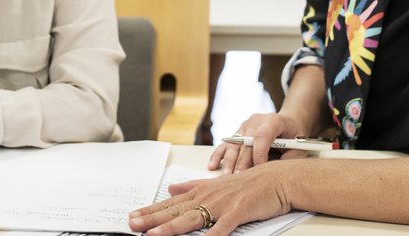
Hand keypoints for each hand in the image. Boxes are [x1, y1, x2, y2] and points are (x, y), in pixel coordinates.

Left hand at [128, 162, 291, 235]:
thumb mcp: (217, 182)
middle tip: (132, 225)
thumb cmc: (249, 183)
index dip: (151, 211)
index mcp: (201, 191)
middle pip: (175, 211)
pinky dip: (212, 235)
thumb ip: (193, 186)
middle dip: (152, 219)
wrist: (276, 179)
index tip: (133, 216)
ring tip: (154, 235)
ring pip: (192, 219)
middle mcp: (208, 197)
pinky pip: (222, 227)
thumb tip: (172, 188)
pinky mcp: (238, 212)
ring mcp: (222, 205)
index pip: (171, 203)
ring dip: (172, 228)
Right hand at [208, 112, 304, 173]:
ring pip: (233, 144)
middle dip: (242, 163)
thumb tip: (275, 173)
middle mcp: (256, 121)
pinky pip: (226, 143)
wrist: (287, 123)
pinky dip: (219, 155)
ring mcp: (244, 125)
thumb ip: (289, 158)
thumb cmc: (293, 137)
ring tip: (226, 177)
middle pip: (245, 143)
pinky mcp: (237, 131)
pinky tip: (213, 166)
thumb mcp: (298, 147)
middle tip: (238, 179)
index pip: (261, 136)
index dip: (258, 154)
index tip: (258, 170)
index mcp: (273, 121)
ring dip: (229, 161)